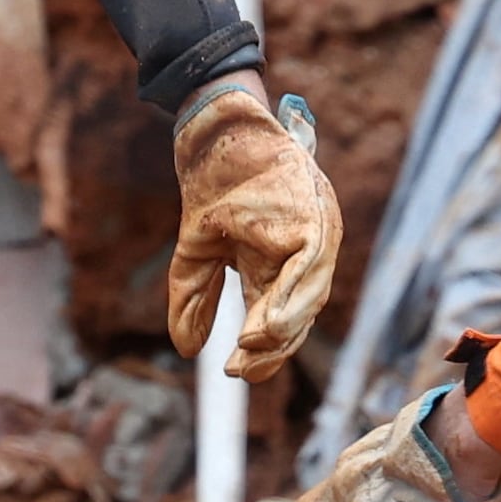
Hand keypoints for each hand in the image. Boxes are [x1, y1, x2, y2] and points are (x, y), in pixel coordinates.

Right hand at [166, 78, 343, 376]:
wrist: (215, 131)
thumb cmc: (214, 184)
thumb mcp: (197, 250)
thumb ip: (194, 299)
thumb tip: (187, 350)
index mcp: (279, 265)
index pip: (280, 319)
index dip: (263, 350)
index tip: (234, 371)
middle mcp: (304, 255)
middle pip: (297, 314)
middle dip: (271, 348)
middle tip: (241, 369)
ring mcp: (312, 236)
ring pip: (309, 295)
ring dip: (282, 329)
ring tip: (250, 349)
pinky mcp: (314, 218)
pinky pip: (308, 267)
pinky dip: (290, 299)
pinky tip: (266, 324)